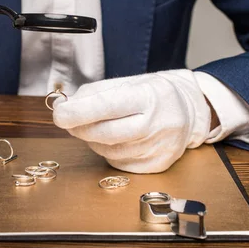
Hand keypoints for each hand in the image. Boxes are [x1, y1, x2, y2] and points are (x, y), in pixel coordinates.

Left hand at [53, 70, 212, 172]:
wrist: (189, 112)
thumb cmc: (153, 94)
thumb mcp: (129, 82)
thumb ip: (96, 93)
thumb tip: (67, 106)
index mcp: (150, 96)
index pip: (108, 106)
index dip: (79, 112)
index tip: (59, 114)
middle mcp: (157, 123)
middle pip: (106, 133)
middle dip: (80, 128)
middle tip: (67, 121)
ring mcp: (159, 147)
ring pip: (109, 150)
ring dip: (92, 140)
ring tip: (94, 127)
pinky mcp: (157, 165)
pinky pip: (119, 162)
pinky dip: (107, 152)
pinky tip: (112, 140)